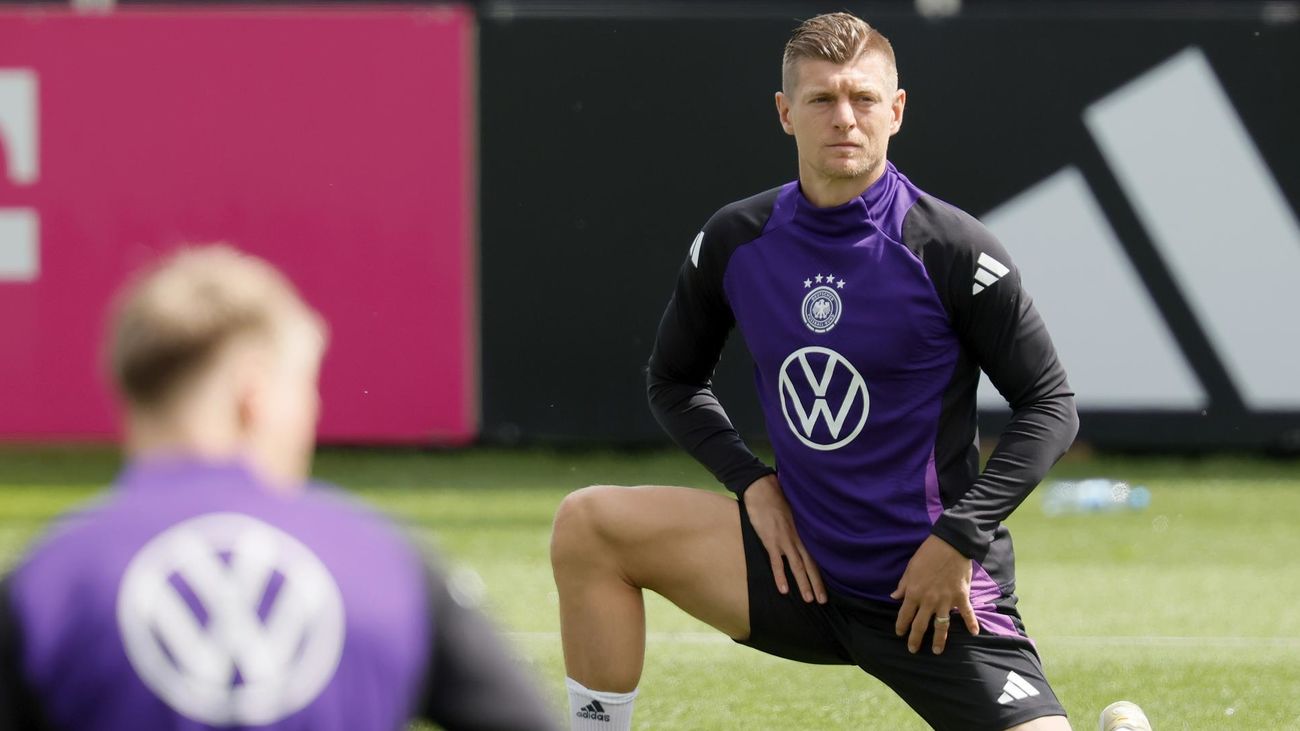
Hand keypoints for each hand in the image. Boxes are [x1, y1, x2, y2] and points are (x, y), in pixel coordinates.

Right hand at [743, 475, 826, 603]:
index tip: (828, 586)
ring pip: (797, 566)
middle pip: (810, 565)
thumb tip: (803, 535)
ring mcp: (785, 540)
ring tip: (809, 600)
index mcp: (803, 532)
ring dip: (804, 584)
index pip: (816, 556)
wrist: (762, 489)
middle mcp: (797, 538)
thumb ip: (799, 526)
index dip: (822, 572)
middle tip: (824, 601)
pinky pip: (776, 563)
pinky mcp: (771, 541)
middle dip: (817, 584)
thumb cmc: (777, 499)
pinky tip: (784, 590)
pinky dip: (781, 577)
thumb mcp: (794, 513)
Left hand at [889, 535, 980, 653]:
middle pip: (920, 625)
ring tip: (937, 651)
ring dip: (939, 640)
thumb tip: (894, 597)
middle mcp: (929, 601)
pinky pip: (967, 613)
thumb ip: (903, 585)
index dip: (901, 626)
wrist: (951, 545)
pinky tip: (975, 633)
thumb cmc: (927, 554)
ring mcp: (946, 601)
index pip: (905, 615)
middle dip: (915, 639)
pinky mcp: (961, 597)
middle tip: (913, 650)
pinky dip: (972, 623)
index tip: (900, 633)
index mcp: (913, 593)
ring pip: (942, 626)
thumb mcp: (910, 568)